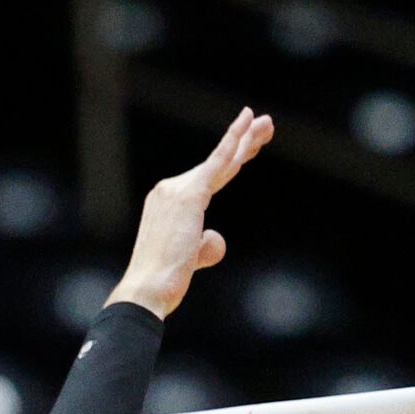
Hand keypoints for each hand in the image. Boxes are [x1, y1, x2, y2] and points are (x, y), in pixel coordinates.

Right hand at [108, 107, 272, 318]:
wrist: (147, 290)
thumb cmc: (165, 280)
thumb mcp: (190, 259)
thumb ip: (204, 245)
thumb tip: (216, 240)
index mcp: (169, 202)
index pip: (208, 176)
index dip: (232, 159)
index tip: (251, 145)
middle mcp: (169, 190)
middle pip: (216, 163)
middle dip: (244, 142)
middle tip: (266, 124)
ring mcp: (176, 190)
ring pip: (221, 161)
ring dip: (246, 140)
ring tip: (267, 124)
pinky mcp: (189, 196)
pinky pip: (217, 165)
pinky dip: (232, 144)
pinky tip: (246, 126)